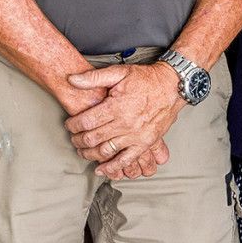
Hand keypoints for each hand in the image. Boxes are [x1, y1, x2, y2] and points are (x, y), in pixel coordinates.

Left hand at [52, 75, 167, 176]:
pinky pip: (126, 160)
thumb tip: (72, 79)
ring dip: (90, 154)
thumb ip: (94, 77)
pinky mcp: (145, 143)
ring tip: (82, 151)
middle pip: (93, 138)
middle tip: (73, 138)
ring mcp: (135, 136)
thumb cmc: (146, 79)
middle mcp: (125, 123)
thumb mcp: (119, 72)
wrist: (172, 87)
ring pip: (105, 151)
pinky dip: (112, 167)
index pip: (86, 121)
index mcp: (116, 106)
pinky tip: (101, 169)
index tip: (69, 125)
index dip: (73, 125)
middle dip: (78, 140)